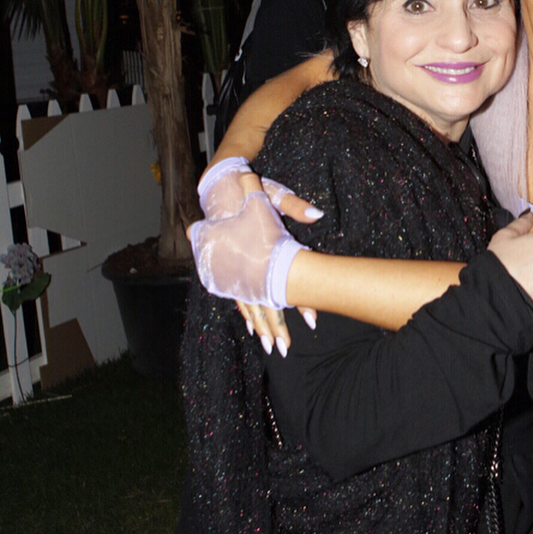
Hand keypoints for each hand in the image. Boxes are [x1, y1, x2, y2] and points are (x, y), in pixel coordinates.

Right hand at [188, 168, 321, 352]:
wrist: (214, 185)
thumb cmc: (243, 189)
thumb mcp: (269, 193)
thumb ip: (293, 206)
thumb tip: (318, 215)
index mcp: (251, 246)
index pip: (276, 279)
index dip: (297, 300)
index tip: (310, 320)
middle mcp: (238, 262)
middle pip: (259, 300)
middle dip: (273, 326)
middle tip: (284, 348)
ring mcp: (230, 267)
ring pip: (247, 302)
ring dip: (260, 324)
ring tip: (272, 346)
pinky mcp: (227, 267)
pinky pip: (238, 294)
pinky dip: (247, 310)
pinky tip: (253, 326)